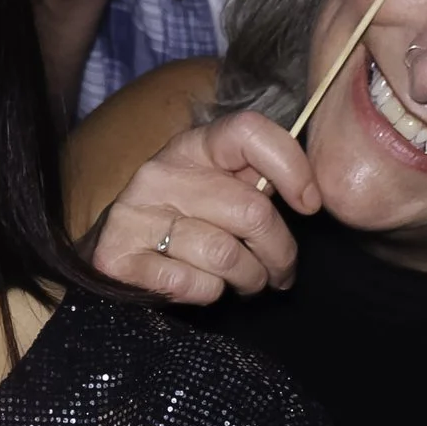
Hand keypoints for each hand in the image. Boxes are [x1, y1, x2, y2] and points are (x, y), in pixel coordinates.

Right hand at [87, 112, 316, 304]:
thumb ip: (257, 182)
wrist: (117, 254)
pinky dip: (210, 294)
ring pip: (227, 255)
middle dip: (280, 253)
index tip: (309, 204)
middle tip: (279, 271)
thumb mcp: (220, 189)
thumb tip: (309, 197)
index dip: (291, 167)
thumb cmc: (186, 223)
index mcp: (193, 146)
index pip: (248, 131)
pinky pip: (195, 284)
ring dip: (249, 280)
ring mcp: (135, 212)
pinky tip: (204, 287)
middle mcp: (160, 173)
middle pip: (252, 211)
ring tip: (246, 282)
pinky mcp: (119, 255)